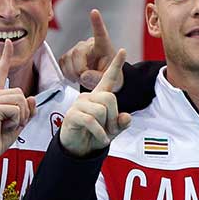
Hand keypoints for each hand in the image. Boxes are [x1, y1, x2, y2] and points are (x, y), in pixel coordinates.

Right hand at [0, 40, 34, 182]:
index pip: (0, 72)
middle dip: (23, 111)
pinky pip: (16, 110)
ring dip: (20, 117)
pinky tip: (3, 127)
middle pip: (20, 92)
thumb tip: (31, 98)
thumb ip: (25, 110)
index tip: (8, 42)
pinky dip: (16, 121)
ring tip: (7, 126)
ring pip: (20, 100)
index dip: (6, 57)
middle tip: (12, 124)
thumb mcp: (16, 124)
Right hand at [58, 9, 119, 89]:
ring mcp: (76, 48)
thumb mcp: (110, 79)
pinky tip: (76, 75)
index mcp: (103, 46)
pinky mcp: (67, 55)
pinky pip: (62, 63)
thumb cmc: (108, 74)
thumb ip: (97, 78)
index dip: (97, 22)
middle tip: (87, 78)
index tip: (94, 12)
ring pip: (68, 59)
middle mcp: (88, 44)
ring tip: (84, 76)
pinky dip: (67, 73)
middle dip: (80, 70)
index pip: (100, 33)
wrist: (101, 78)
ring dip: (74, 73)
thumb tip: (83, 76)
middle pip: (77, 53)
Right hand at [59, 43, 130, 157]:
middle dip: (114, 116)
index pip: (109, 78)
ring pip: (101, 110)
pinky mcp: (72, 115)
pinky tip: (101, 139)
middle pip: (109, 98)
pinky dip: (100, 133)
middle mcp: (89, 96)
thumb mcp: (113, 130)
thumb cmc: (95, 135)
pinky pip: (91, 121)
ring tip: (102, 134)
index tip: (122, 50)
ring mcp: (79, 104)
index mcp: (100, 96)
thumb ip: (122, 123)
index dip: (116, 65)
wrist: (78, 148)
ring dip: (106, 127)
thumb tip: (126, 117)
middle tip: (111, 129)